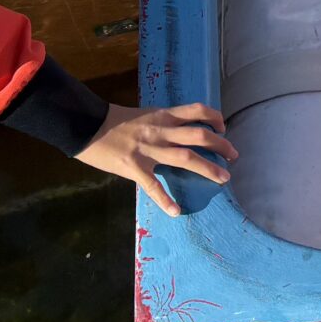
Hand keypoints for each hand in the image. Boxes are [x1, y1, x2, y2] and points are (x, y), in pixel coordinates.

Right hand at [76, 101, 236, 215]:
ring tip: (223, 178)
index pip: (197, 110)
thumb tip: (179, 131)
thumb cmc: (114, 120)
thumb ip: (163, 122)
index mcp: (163, 115)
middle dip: (221, 145)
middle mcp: (161, 130)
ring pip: (185, 157)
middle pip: (199, 135)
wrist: (86, 125)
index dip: (215, 118)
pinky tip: (176, 211)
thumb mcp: (144, 114)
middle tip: (234, 156)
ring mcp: (149, 149)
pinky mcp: (134, 166)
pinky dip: (165, 199)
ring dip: (207, 168)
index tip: (223, 128)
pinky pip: (153, 185)